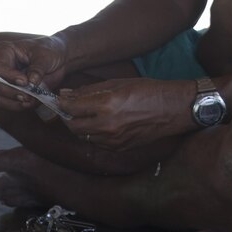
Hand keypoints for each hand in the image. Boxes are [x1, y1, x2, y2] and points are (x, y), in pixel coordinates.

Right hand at [0, 35, 67, 111]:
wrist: (59, 58)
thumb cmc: (50, 50)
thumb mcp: (46, 56)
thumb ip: (38, 69)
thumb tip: (31, 82)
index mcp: (5, 50)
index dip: (9, 76)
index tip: (25, 81)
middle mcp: (1, 66)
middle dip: (13, 92)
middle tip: (29, 95)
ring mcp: (4, 80)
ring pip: (0, 97)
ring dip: (15, 101)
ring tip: (31, 100)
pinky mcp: (11, 92)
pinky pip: (7, 104)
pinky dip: (18, 106)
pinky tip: (30, 102)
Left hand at [59, 77, 194, 149]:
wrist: (172, 108)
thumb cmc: (147, 90)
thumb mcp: (118, 82)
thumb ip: (90, 90)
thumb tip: (67, 94)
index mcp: (106, 104)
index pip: (71, 107)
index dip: (62, 102)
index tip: (60, 98)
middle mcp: (107, 125)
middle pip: (72, 126)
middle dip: (69, 116)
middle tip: (72, 106)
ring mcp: (112, 140)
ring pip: (83, 136)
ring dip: (80, 125)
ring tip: (88, 113)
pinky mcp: (118, 148)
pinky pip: (97, 142)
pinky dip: (94, 133)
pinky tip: (103, 122)